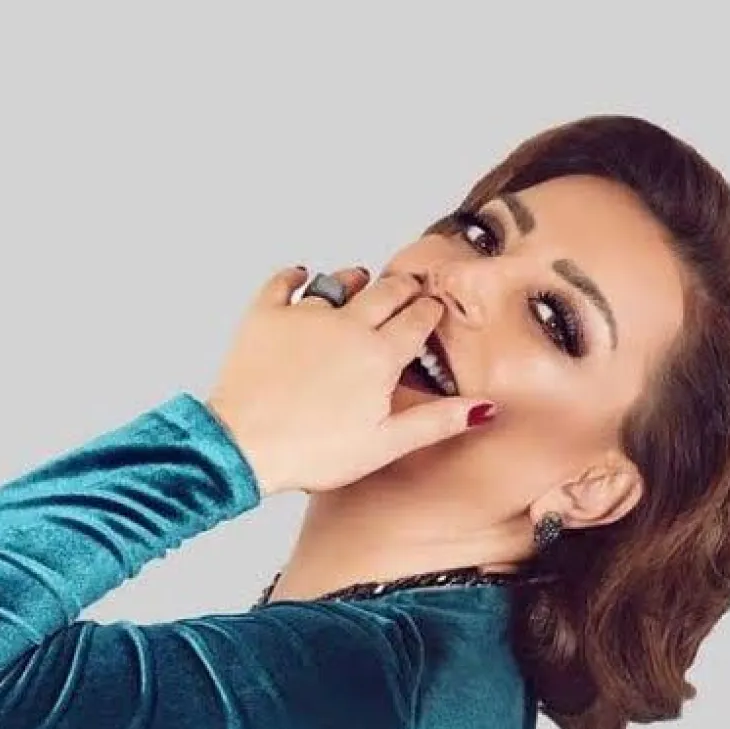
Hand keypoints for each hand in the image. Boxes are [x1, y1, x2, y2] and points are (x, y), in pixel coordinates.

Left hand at [204, 264, 496, 496]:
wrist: (244, 445)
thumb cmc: (312, 452)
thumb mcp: (384, 444)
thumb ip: (436, 420)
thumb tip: (484, 408)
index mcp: (380, 355)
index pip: (418, 319)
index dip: (429, 311)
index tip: (432, 309)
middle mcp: (347, 325)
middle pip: (386, 291)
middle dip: (403, 288)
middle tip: (409, 288)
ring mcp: (305, 316)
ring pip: (339, 282)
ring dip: (355, 279)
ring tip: (362, 281)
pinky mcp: (266, 316)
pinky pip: (284, 283)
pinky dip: (296, 276)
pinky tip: (303, 276)